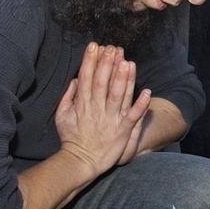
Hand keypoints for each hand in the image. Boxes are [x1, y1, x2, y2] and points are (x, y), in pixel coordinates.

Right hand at [55, 43, 151, 177]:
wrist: (81, 161)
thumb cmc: (71, 138)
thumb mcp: (62, 116)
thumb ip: (68, 97)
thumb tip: (75, 79)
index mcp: (82, 104)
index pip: (87, 78)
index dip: (91, 61)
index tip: (95, 46)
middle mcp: (97, 109)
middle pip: (103, 83)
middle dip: (107, 64)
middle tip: (113, 48)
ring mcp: (111, 119)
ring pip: (118, 96)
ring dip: (124, 79)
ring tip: (128, 62)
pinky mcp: (122, 130)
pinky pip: (133, 116)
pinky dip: (141, 104)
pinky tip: (147, 92)